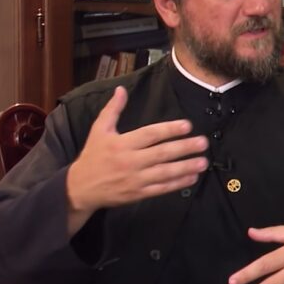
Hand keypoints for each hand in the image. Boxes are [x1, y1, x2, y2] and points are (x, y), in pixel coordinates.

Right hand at [66, 86, 207, 231]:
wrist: (80, 188)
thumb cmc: (93, 156)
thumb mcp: (99, 130)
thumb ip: (112, 110)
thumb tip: (121, 89)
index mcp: (122, 143)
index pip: (150, 134)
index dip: (169, 129)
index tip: (187, 125)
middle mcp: (130, 161)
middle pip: (161, 153)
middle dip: (184, 148)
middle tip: (203, 143)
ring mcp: (135, 179)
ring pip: (164, 173)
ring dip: (185, 167)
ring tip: (203, 162)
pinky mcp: (138, 194)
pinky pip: (161, 189)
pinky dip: (177, 184)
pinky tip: (192, 178)